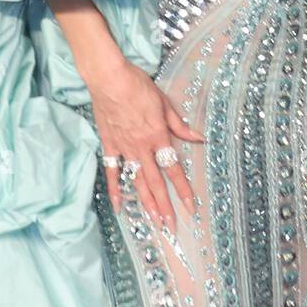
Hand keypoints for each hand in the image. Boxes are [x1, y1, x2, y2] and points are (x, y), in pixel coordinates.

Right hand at [87, 59, 203, 228]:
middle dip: (165, 207)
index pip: (174, 170)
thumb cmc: (138, 86)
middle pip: (156, 183)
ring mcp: (124, 149)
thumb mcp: (164, 103)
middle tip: (171, 227)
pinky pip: (113, 172)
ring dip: (146, 204)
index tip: (191, 208)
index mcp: (158, 136)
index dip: (184, 191)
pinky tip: (119, 206)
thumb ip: (179, 125)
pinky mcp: (109, 146)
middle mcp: (142, 148)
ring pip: (137, 182)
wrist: (108, 78)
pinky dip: (115, 190)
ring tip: (153, 222)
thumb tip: (198, 138)